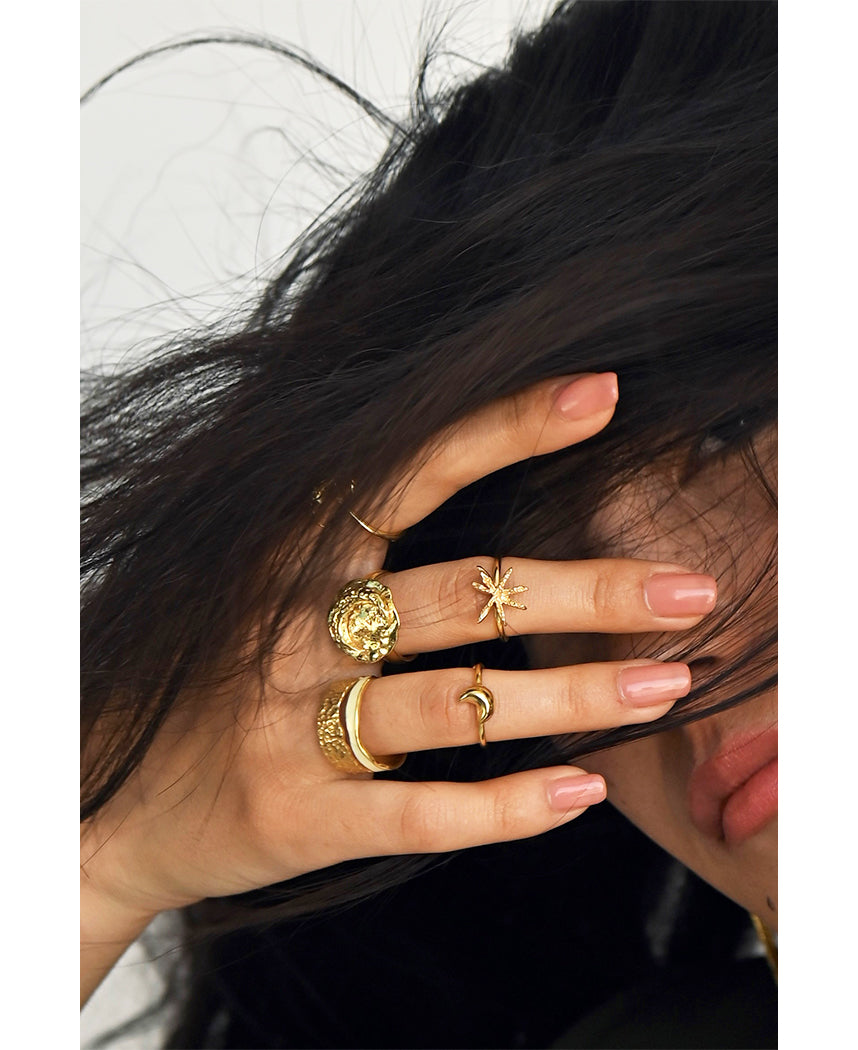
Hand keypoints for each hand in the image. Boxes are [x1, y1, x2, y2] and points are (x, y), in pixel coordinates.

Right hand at [80, 372, 714, 989]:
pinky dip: (506, 809)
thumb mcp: (257, 579)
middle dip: (584, 591)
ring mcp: (292, 724)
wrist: (105, 790)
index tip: (603, 395)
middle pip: (461, 596)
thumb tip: (480, 502)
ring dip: (571, 699)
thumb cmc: (207, 670)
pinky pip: (419, 813)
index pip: (410, 471)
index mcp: (287, 550)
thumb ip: (350, 540)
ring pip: (455, 705)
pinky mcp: (298, 814)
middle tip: (688, 590)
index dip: (506, 427)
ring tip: (666, 687)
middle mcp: (291, 626)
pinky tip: (579, 796)